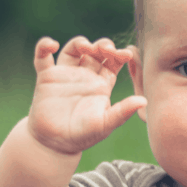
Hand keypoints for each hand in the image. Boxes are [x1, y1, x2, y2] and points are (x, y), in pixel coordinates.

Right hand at [27, 36, 146, 154]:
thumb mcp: (105, 124)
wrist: (55, 144)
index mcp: (101, 84)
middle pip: (96, 52)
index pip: (114, 62)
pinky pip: (42, 57)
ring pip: (73, 49)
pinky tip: (52, 45)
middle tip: (106, 49)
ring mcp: (65, 75)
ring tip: (85, 47)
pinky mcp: (46, 77)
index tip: (126, 54)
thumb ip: (123, 112)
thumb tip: (144, 101)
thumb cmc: (83, 136)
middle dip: (103, 45)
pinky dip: (44, 46)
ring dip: (80, 42)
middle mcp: (85, 76)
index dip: (120, 54)